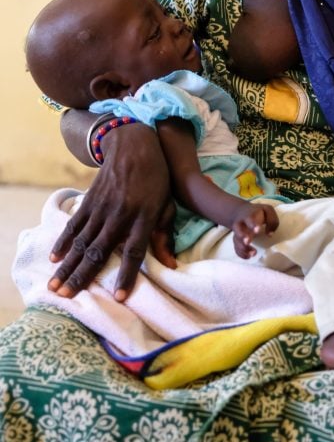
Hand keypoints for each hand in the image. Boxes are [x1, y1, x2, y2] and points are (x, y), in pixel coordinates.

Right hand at [48, 122, 171, 300]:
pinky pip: (74, 225)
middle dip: (83, 276)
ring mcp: (102, 207)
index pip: (134, 251)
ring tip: (56, 286)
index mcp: (144, 217)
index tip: (119, 297)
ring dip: (68, 266)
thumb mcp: (167, 204)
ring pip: (81, 242)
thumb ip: (165, 235)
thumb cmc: (157, 178)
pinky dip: (63, 242)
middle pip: (99, 251)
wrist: (134, 144)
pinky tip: (55, 258)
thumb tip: (171, 265)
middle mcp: (120, 214)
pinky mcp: (89, 200)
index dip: (127, 274)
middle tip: (68, 297)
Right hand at [231, 202, 278, 258]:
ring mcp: (237, 232)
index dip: (253, 224)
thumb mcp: (267, 210)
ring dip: (243, 247)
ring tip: (253, 253)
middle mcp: (241, 223)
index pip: (250, 218)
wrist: (240, 212)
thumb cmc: (258, 213)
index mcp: (250, 215)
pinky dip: (241, 253)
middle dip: (243, 236)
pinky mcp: (236, 239)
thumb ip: (271, 220)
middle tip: (248, 242)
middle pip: (238, 229)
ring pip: (236, 239)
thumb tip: (270, 234)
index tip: (257, 231)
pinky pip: (236, 247)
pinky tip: (249, 256)